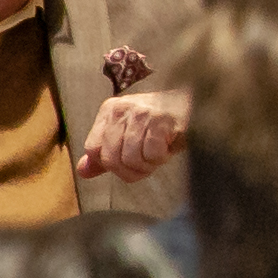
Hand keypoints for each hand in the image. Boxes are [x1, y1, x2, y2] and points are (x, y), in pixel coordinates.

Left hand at [75, 86, 189, 180]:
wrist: (195, 105)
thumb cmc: (161, 124)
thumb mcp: (128, 134)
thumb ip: (105, 152)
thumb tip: (82, 171)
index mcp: (109, 110)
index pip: (93, 149)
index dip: (110, 164)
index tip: (127, 163)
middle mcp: (121, 109)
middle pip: (110, 159)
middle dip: (130, 171)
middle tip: (146, 165)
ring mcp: (141, 113)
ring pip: (131, 159)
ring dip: (148, 166)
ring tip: (158, 155)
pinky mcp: (160, 120)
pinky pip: (151, 155)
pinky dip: (161, 159)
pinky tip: (167, 149)